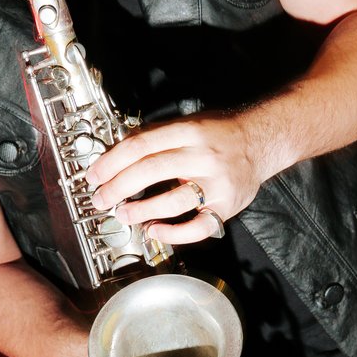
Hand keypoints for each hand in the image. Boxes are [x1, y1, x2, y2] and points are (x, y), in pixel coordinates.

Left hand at [86, 113, 264, 246]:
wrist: (261, 141)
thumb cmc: (218, 133)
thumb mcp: (187, 123)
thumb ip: (155, 136)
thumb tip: (116, 154)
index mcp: (189, 132)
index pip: (141, 145)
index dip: (112, 161)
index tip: (95, 175)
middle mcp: (203, 156)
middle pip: (151, 171)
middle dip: (119, 187)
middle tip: (101, 198)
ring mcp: (216, 183)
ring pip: (173, 202)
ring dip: (141, 211)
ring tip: (123, 214)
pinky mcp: (226, 207)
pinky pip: (197, 227)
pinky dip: (173, 233)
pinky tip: (154, 231)